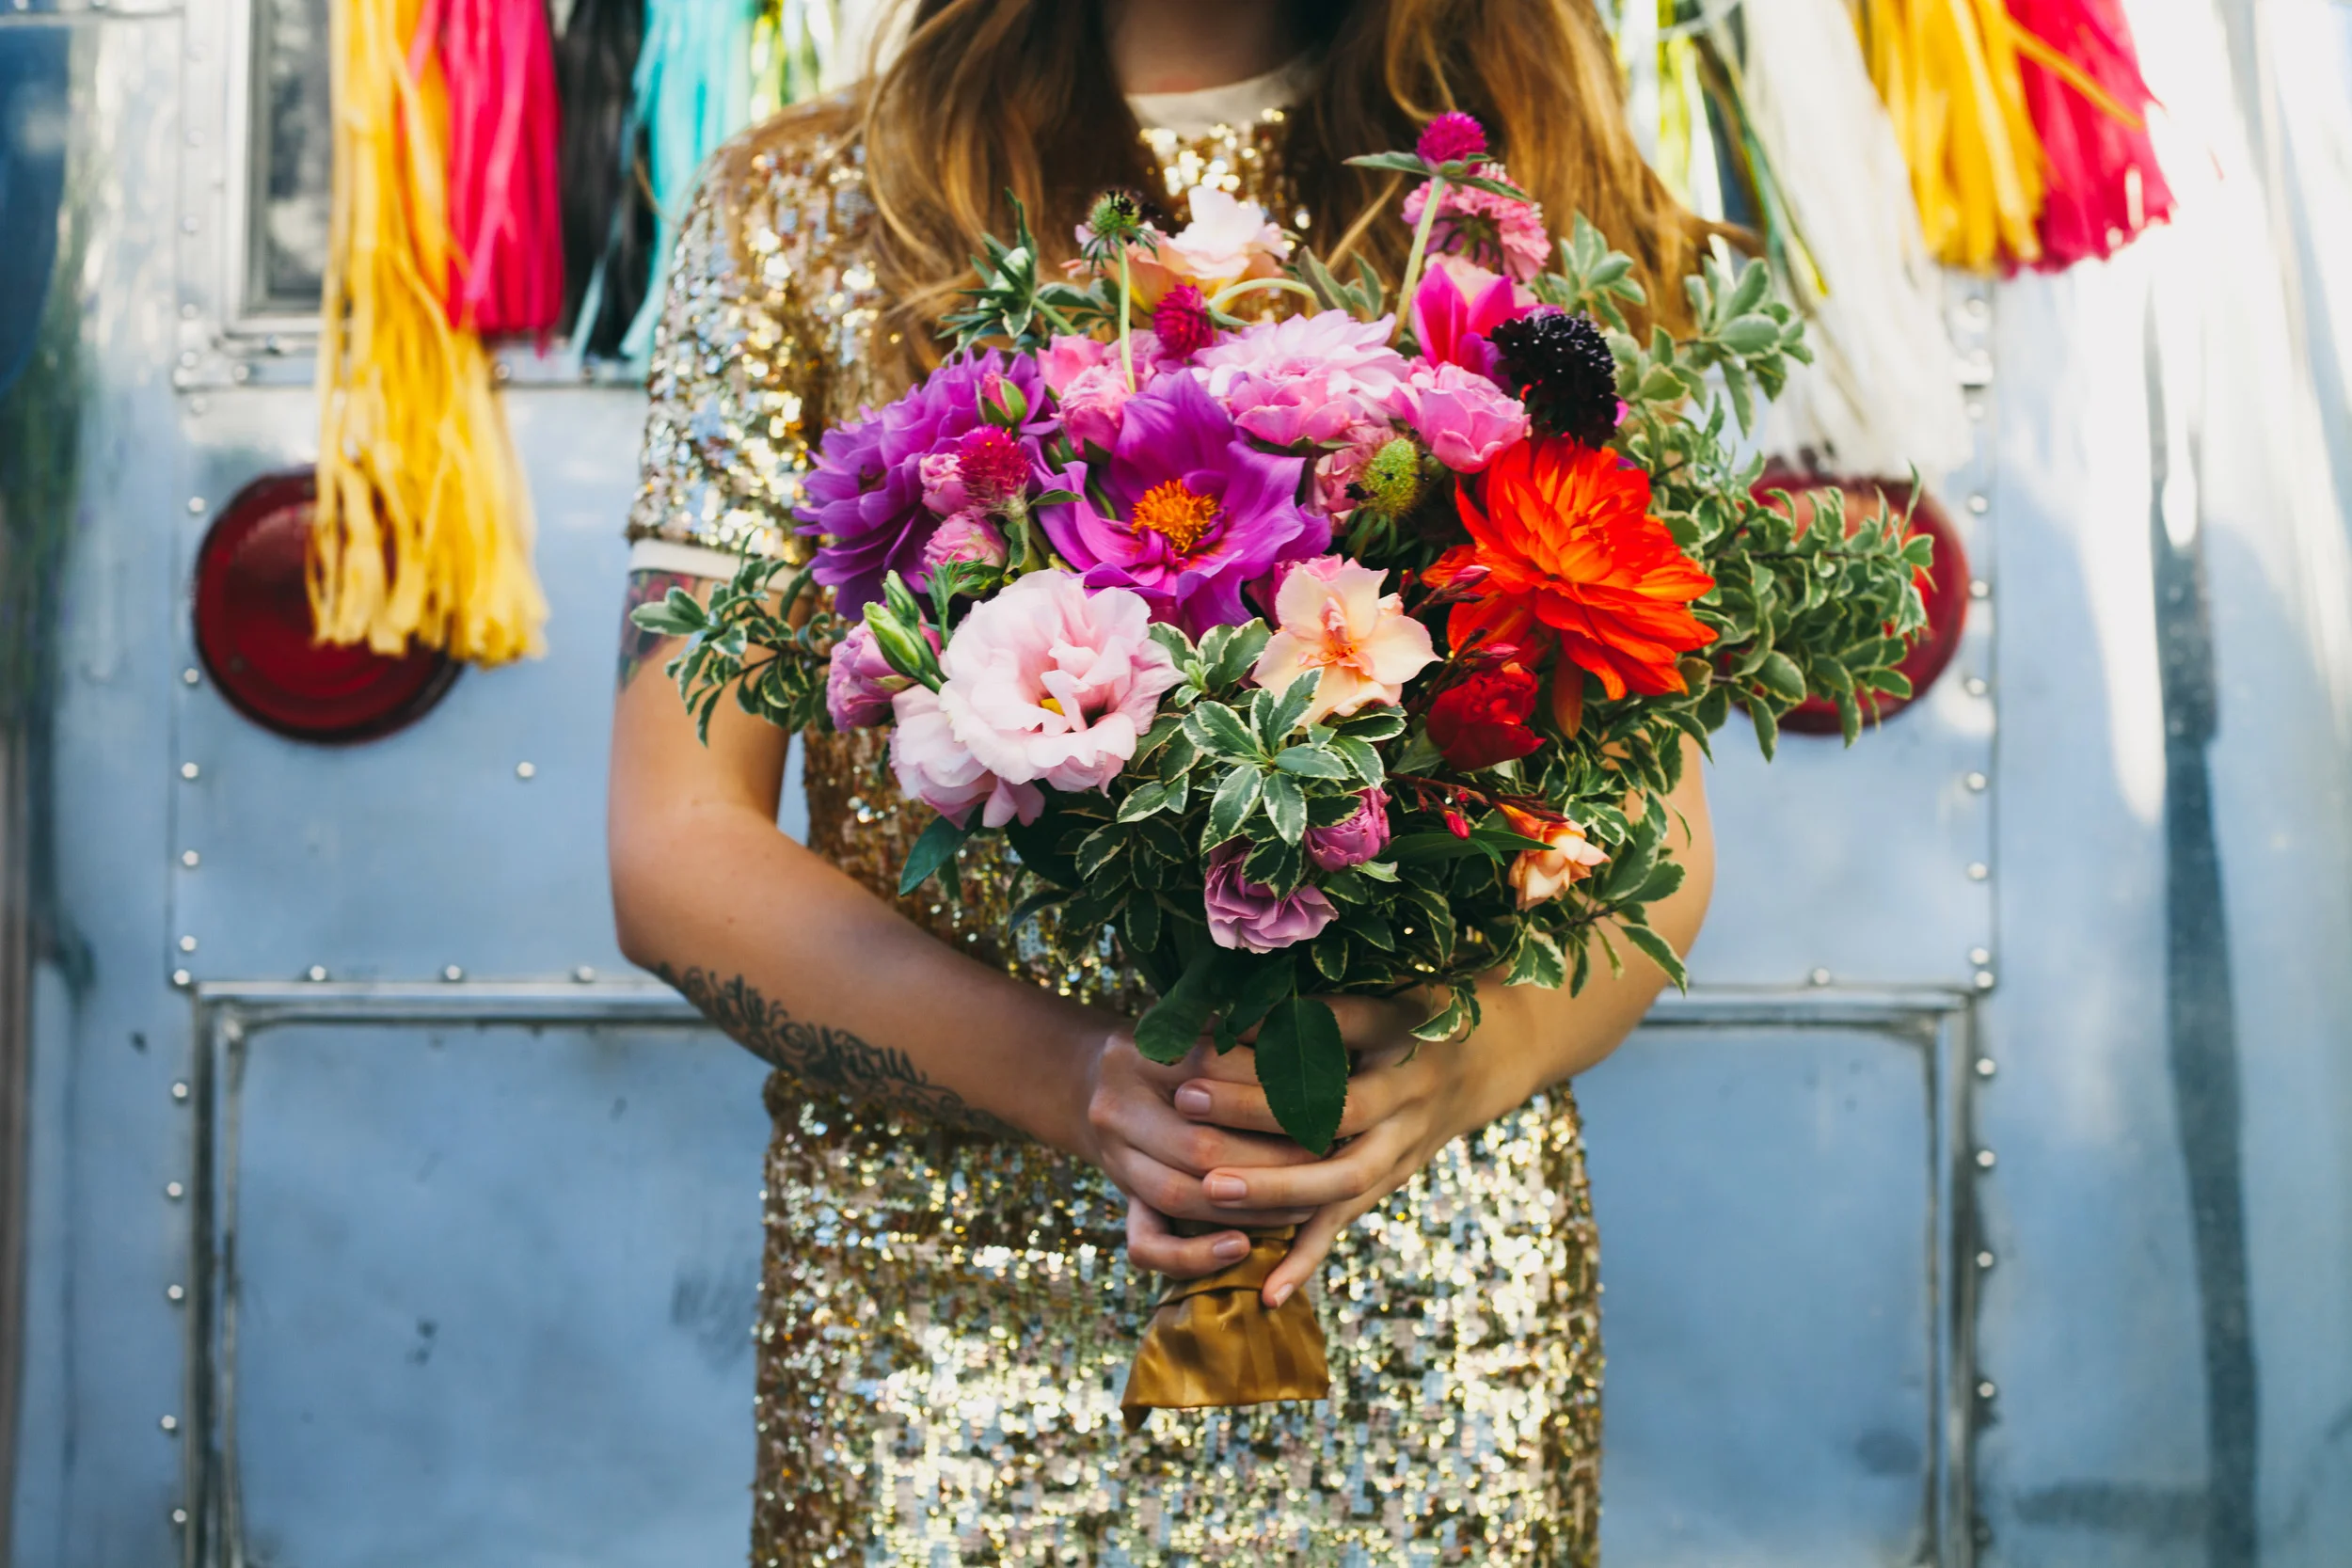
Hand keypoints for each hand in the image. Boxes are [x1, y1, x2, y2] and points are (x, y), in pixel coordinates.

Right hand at [1075, 1028, 1322, 1278]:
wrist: (1099, 1081)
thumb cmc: (1173, 1052)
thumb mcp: (1196, 1027)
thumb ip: (1238, 1031)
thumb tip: (1308, 1037)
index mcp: (1137, 1052)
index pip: (1209, 1069)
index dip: (1270, 1088)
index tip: (1321, 1097)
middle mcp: (1115, 1105)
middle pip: (1198, 1144)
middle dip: (1272, 1159)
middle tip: (1325, 1160)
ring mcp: (1113, 1156)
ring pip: (1178, 1195)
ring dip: (1251, 1207)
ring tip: (1307, 1202)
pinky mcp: (1121, 1196)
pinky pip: (1146, 1245)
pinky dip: (1195, 1256)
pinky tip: (1242, 1247)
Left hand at [1171, 994, 1530, 1307]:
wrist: (1482, 1062)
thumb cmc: (1404, 1015)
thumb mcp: (1374, 988)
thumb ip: (1312, 1000)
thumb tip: (1227, 1001)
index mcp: (1398, 1030)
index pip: (1337, 1024)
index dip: (1277, 1026)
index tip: (1216, 1024)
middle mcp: (1406, 1092)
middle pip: (1335, 1108)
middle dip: (1259, 1108)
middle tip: (1188, 1099)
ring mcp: (1402, 1145)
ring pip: (1341, 1176)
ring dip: (1273, 1185)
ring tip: (1209, 1188)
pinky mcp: (1389, 1182)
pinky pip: (1344, 1224)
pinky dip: (1306, 1260)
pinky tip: (1266, 1293)